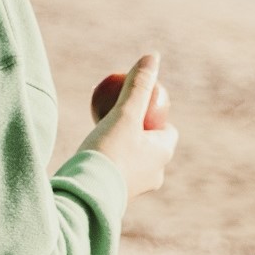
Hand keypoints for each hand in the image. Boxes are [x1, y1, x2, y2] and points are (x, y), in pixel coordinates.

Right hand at [80, 52, 178, 202]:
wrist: (86, 194)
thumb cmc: (110, 151)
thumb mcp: (125, 113)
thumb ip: (139, 85)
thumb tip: (154, 56)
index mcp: (164, 154)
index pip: (167, 131)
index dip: (155, 118)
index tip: (136, 108)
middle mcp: (155, 175)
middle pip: (150, 146)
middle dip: (139, 134)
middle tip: (118, 120)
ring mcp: (136, 189)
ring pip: (134, 161)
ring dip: (123, 149)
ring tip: (102, 138)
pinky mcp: (116, 198)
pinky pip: (116, 173)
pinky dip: (109, 163)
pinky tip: (91, 156)